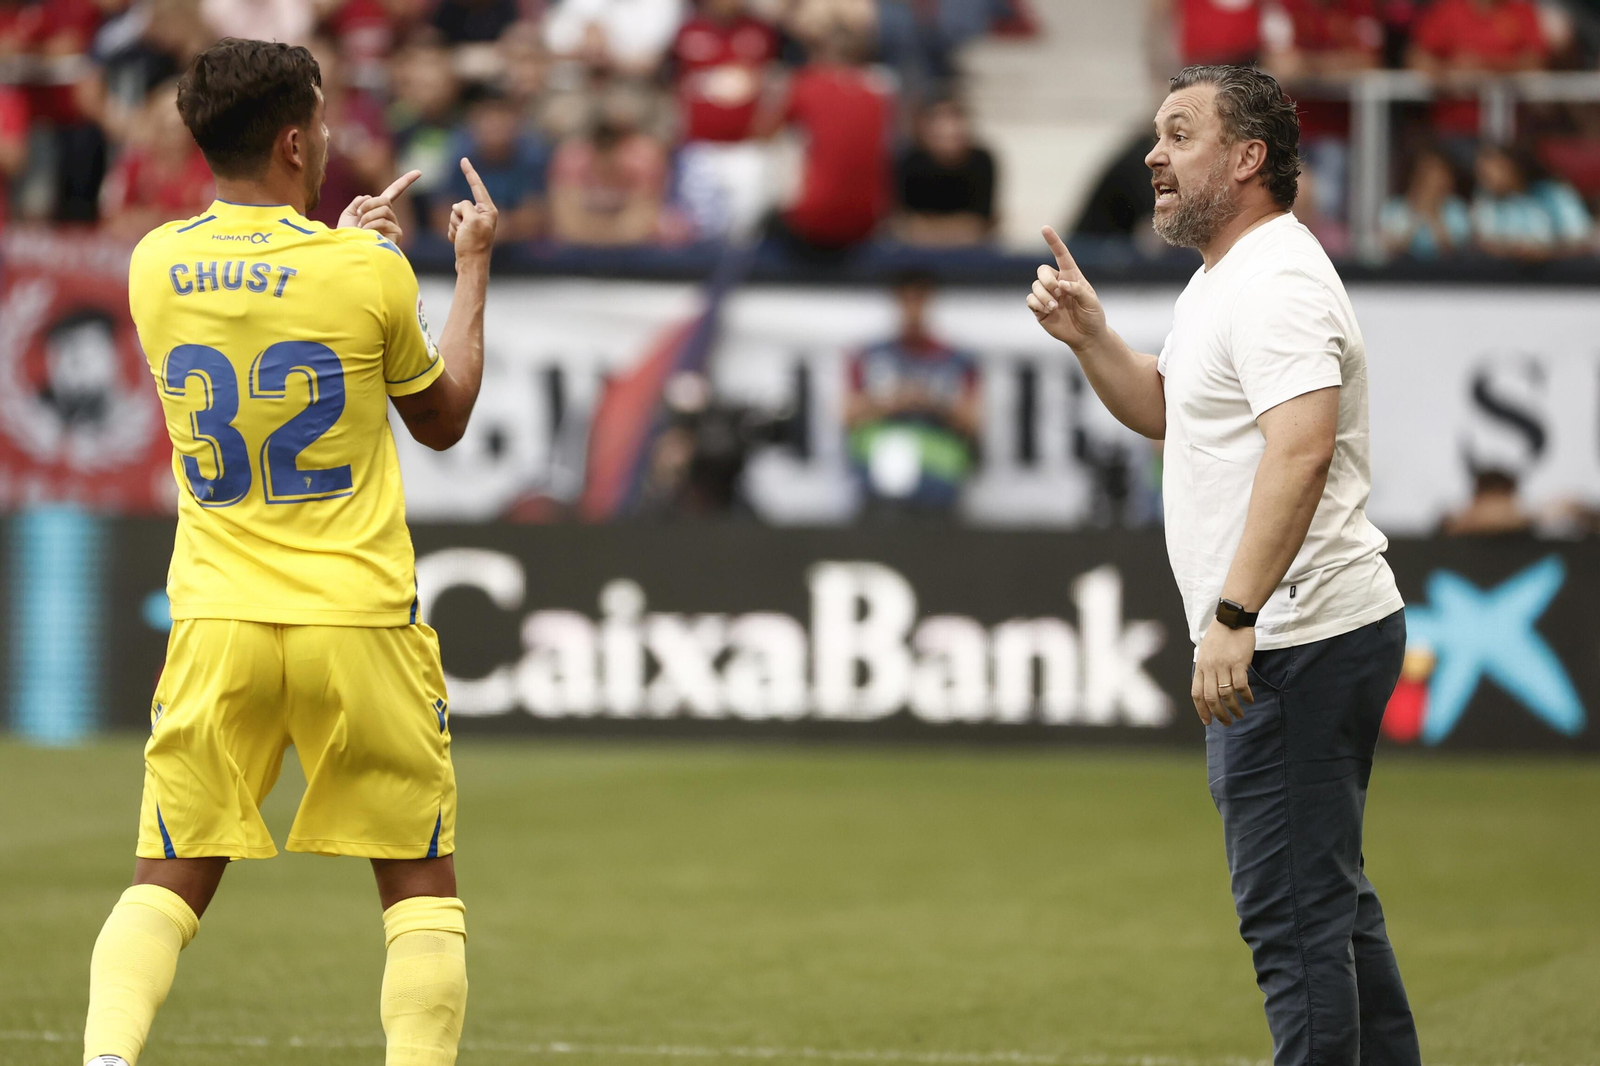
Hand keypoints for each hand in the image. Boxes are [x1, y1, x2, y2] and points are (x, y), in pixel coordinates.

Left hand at [337, 170, 421, 243]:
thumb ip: (359, 201)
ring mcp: (395, 225)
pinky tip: (367, 233)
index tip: (419, 172)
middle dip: (369, 205)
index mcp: (379, 209)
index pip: (395, 191)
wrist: (350, 252)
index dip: (406, 181)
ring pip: (384, 209)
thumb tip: (371, 197)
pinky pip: (385, 221)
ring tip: (362, 228)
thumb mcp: (349, 213)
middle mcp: (390, 216)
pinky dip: (372, 225)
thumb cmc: (348, 236)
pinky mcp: (397, 234)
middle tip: (360, 215)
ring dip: (368, 216)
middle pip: (385, 200)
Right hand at [447, 157, 497, 259]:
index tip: (463, 160)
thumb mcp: (470, 221)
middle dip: (457, 216)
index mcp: (489, 211)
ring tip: (463, 238)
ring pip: (454, 214)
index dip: (469, 172)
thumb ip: (465, 206)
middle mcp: (483, 216)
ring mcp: (474, 224)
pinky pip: (452, 225)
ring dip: (454, 226)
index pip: (477, 186)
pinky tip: (459, 242)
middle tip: (465, 231)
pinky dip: (452, 233)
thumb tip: (458, 207)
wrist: (471, 267)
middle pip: (460, 204)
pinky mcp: (466, 231)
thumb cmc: (473, 245)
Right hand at [1026, 226, 1106, 350]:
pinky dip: (1037, 303)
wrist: (1086, 336)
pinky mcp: (1039, 309)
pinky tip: (1047, 310)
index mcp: (1071, 276)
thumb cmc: (1093, 316)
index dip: (1053, 241)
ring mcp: (1047, 296)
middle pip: (1042, 270)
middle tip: (1057, 292)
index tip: (1045, 228)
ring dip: (1043, 295)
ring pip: (1035, 286)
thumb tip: (1060, 284)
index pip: (1061, 255)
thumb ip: (1077, 290)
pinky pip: (1030, 300)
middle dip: (1047, 280)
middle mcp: (1057, 283)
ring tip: (1054, 306)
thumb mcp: (1091, 302)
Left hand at [1191, 618, 1255, 726]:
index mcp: (1200, 666)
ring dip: (1233, 708)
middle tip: (1227, 723)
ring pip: (1226, 694)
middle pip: (1211, 698)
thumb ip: (1205, 669)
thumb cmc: (1220, 636)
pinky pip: (1241, 685)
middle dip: (1218, 714)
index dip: (1201, 710)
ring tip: (1240, 714)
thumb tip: (1207, 688)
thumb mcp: (1206, 652)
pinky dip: (1245, 696)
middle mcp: (1210, 668)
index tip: (1207, 722)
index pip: (1197, 694)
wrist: (1232, 618)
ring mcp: (1224, 665)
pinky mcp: (1239, 662)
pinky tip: (1249, 700)